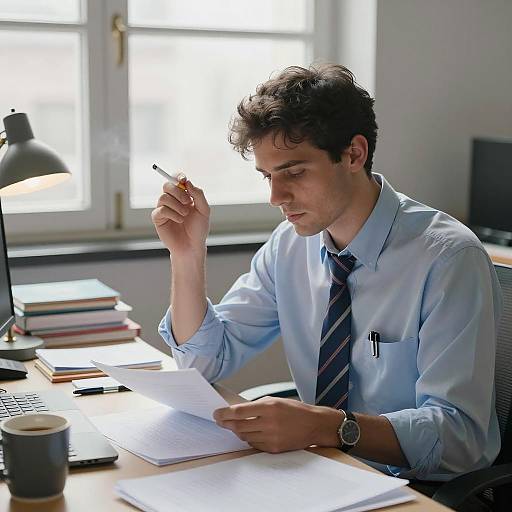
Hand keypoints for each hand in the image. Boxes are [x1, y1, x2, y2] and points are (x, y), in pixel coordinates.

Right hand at [151, 179, 209, 255]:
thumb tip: (187, 182)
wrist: (192, 245)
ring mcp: (163, 209)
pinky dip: (172, 214)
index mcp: (183, 196)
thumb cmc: (198, 229)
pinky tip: (180, 220)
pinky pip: (161, 210)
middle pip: (167, 185)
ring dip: (177, 205)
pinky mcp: (158, 219)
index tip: (183, 179)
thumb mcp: (204, 210)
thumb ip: (198, 195)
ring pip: (163, 197)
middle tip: (188, 201)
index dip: (178, 176)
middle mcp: (172, 200)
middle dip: (178, 191)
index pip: (176, 180)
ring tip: (185, 215)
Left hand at [213, 397, 342, 452]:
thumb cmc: (295, 410)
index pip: (239, 412)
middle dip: (227, 424)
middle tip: (221, 421)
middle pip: (239, 426)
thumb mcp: (276, 401)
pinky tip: (251, 433)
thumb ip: (256, 406)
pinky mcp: (274, 449)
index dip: (225, 414)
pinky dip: (250, 439)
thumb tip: (236, 411)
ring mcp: (272, 438)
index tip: (216, 414)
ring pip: (245, 437)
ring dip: (238, 431)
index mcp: (269, 407)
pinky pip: (254, 445)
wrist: (314, 425)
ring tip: (236, 425)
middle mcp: (270, 423)